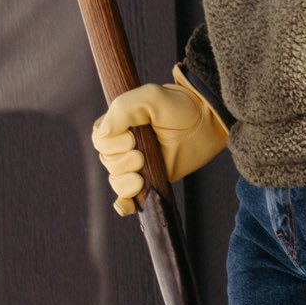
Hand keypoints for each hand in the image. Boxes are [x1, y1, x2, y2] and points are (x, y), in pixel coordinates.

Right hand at [90, 64, 228, 215]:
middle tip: (141, 155)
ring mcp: (137, 164)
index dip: (111, 144)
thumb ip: (122, 109)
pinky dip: (125, 203)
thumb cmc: (178, 107)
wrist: (205, 124)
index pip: (100, 140)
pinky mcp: (150, 180)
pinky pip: (128, 198)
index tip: (131, 138)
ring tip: (142, 171)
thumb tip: (102, 134)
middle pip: (108, 162)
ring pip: (117, 180)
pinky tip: (127, 206)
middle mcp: (125, 145)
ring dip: (126, 180)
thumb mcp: (149, 98)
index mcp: (119, 125)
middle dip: (123, 161)